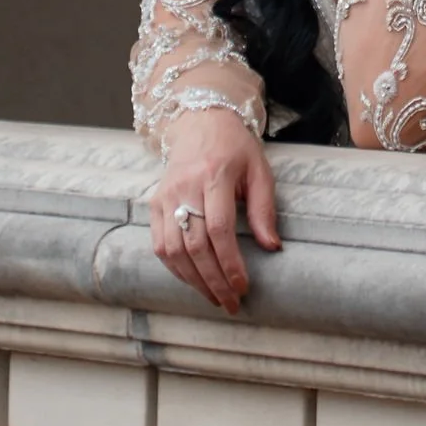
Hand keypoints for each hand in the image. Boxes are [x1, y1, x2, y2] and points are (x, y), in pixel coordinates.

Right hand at [148, 105, 279, 313]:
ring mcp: (165, 195)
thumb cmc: (235, 149)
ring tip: (215, 298)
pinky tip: (194, 281)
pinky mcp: (154, 203)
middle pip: (194, 245)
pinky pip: (160, 244)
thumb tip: (272, 247)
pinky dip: (175, 269)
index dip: (230, 262)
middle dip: (214, 280)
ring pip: (173, 249)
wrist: (200, 123)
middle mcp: (185, 186)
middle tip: (231, 302)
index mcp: (214, 175)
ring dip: (194, 280)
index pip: (219, 228)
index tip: (243, 286)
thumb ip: (264, 209)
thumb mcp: (259, 171)